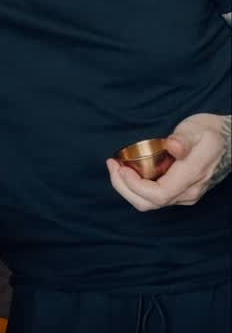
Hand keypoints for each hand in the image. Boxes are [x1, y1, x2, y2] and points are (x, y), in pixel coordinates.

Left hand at [106, 113, 230, 210]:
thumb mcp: (197, 129)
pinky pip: (154, 198)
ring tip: (117, 167)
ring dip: (128, 188)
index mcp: (191, 176)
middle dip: (124, 187)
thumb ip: (183, 139)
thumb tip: (172, 145)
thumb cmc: (210, 132)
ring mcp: (185, 195)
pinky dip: (137, 187)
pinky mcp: (180, 193)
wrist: (228, 142)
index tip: (121, 167)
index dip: (134, 186)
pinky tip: (130, 171)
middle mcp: (188, 192)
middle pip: (148, 203)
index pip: (158, 194)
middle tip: (112, 165)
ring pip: (149, 203)